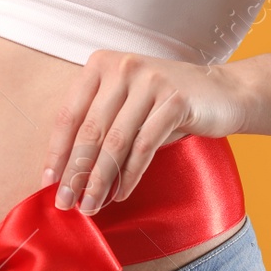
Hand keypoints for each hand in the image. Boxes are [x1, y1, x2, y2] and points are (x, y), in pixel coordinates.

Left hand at [42, 51, 252, 213]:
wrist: (223, 93)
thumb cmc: (165, 104)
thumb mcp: (126, 104)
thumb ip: (98, 125)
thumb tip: (65, 173)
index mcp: (100, 65)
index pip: (69, 114)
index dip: (57, 151)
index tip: (47, 183)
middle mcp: (122, 68)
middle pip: (90, 130)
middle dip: (74, 172)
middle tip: (65, 203)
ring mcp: (149, 81)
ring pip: (115, 142)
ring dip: (99, 180)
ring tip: (91, 206)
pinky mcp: (175, 100)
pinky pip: (144, 146)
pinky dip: (129, 175)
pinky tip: (120, 194)